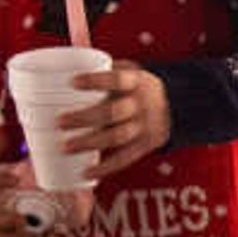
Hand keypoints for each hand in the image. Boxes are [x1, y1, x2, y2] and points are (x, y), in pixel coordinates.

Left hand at [58, 63, 171, 183]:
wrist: (177, 105)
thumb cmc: (138, 87)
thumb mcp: (128, 71)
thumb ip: (101, 70)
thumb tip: (60, 64)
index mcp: (135, 81)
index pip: (116, 79)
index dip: (95, 80)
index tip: (72, 82)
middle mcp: (141, 104)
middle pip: (112, 112)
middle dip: (84, 118)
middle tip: (59, 122)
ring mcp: (144, 127)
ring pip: (117, 137)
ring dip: (90, 143)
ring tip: (65, 147)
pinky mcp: (145, 146)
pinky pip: (124, 159)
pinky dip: (105, 168)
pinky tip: (86, 172)